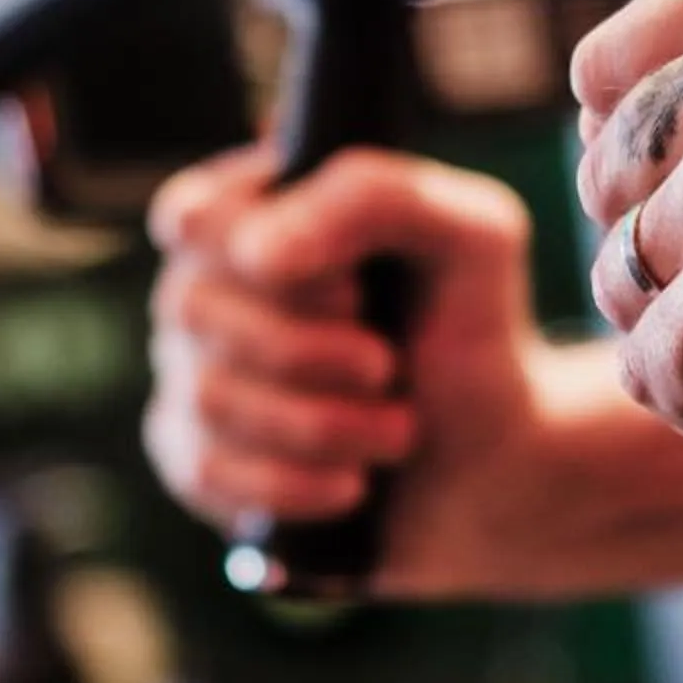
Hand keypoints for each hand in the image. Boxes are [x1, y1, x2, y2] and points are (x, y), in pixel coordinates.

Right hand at [143, 145, 560, 593]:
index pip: (191, 215)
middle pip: (191, 306)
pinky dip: (296, 483)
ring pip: (207, 396)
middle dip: (308, 349)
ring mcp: (193, 374)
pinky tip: (353, 483)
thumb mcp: (468, 234)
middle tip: (388, 367)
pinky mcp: (199, 460)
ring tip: (397, 431)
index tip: (352, 288)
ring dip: (322, 423)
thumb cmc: (473, 329)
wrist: (491, 456)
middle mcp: (208, 288)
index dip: (263, 255)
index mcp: (258, 212)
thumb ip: (374, 198)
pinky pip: (207, 473)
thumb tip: (258, 250)